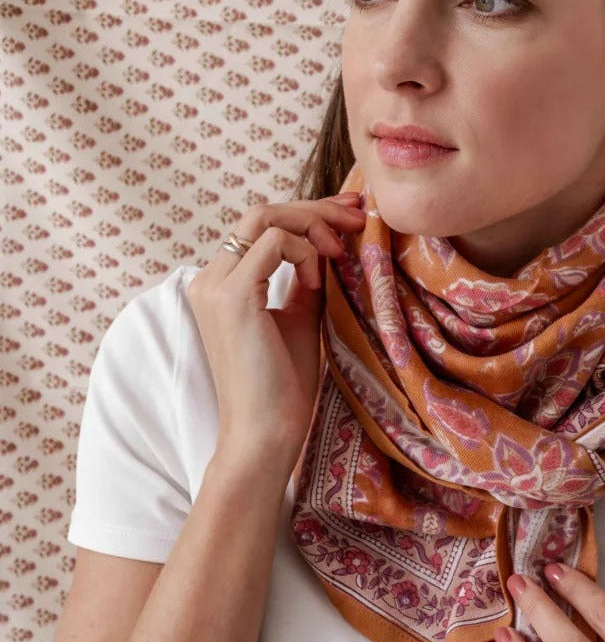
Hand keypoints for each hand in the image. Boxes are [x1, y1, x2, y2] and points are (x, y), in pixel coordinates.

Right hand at [187, 194, 365, 479]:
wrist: (266, 433)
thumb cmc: (284, 385)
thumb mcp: (300, 317)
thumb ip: (306, 278)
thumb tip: (330, 243)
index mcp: (223, 283)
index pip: (261, 225)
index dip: (308, 214)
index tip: (350, 217)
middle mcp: (210, 277)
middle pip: (262, 212)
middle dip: (315, 208)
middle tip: (358, 215)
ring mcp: (215, 285)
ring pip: (264, 217)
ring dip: (312, 224)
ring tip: (341, 250)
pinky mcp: (231, 296)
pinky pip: (274, 243)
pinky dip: (305, 252)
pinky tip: (319, 283)